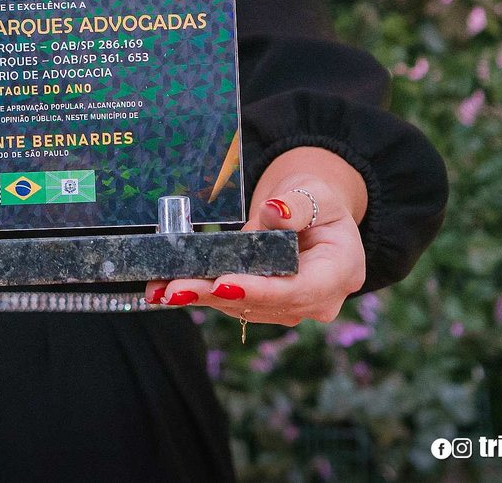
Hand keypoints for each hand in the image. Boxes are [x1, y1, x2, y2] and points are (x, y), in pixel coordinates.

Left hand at [143, 176, 365, 326]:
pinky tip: (167, 290)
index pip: (297, 290)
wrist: (316, 216)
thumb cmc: (320, 203)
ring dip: (201, 298)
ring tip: (161, 290)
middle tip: (175, 289)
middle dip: (216, 295)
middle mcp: (318, 301)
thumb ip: (297, 206)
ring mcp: (291, 307)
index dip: (259, 290)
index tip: (223, 284)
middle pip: (263, 304)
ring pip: (242, 307)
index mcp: (340, 274)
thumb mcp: (316, 194)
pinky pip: (233, 301)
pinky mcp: (266, 305)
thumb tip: (274, 211)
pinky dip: (202, 293)